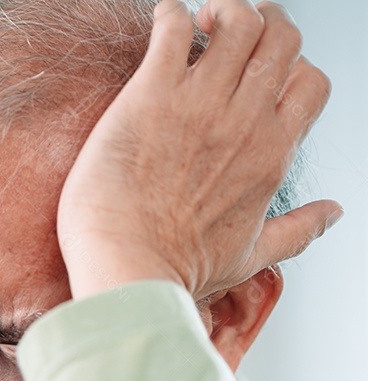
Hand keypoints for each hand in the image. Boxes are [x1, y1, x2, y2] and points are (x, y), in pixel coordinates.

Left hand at [57, 0, 340, 300]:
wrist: (128, 271)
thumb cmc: (179, 271)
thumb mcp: (251, 256)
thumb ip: (298, 231)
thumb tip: (335, 213)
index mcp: (272, 153)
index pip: (309, 81)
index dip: (288, 67)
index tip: (256, 74)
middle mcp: (245, 120)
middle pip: (280, 38)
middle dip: (260, 21)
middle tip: (225, 31)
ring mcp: (200, 103)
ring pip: (238, 22)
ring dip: (220, 11)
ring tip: (195, 24)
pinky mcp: (150, 94)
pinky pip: (172, 28)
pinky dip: (170, 14)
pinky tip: (161, 21)